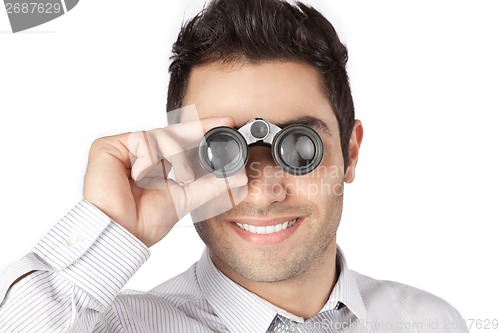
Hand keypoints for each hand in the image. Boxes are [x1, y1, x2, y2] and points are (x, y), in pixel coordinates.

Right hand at [83, 117, 247, 246]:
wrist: (121, 235)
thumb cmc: (143, 222)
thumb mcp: (186, 199)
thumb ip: (210, 186)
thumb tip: (238, 178)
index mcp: (156, 165)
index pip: (180, 141)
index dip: (202, 131)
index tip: (226, 124)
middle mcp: (139, 154)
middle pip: (172, 132)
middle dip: (199, 129)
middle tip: (224, 123)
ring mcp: (123, 149)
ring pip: (161, 136)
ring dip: (177, 156)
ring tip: (182, 178)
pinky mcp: (108, 146)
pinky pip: (141, 140)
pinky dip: (150, 160)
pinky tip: (143, 178)